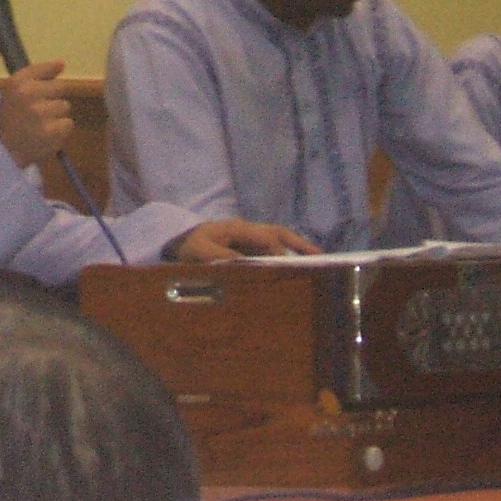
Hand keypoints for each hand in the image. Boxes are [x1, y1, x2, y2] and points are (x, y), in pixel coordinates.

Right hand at [0, 59, 72, 167]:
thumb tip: (62, 63)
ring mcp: (42, 113)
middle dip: (53, 99)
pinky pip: (68, 124)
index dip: (50, 73)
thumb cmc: (8, 119)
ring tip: (41, 125)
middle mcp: (29, 94)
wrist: (2, 150)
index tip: (51, 77)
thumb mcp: (13, 92)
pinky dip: (60, 131)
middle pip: (61, 88)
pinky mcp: (52, 131)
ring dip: (57, 116)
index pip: (43, 69)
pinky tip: (46, 135)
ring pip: (65, 107)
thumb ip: (36, 75)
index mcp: (18, 83)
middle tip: (39, 112)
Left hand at [163, 220, 320, 262]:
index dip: (279, 252)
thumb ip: (219, 257)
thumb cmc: (190, 246)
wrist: (179, 243)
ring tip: (318, 264)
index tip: (291, 267)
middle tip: (322, 257)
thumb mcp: (199, 252)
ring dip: (297, 250)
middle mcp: (247, 231)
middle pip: (279, 234)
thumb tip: (244, 264)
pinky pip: (270, 251)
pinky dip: (285, 258)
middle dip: (300, 244)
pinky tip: (297, 271)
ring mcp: (249, 239)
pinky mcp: (249, 248)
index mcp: (237, 229)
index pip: (266, 238)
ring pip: (278, 241)